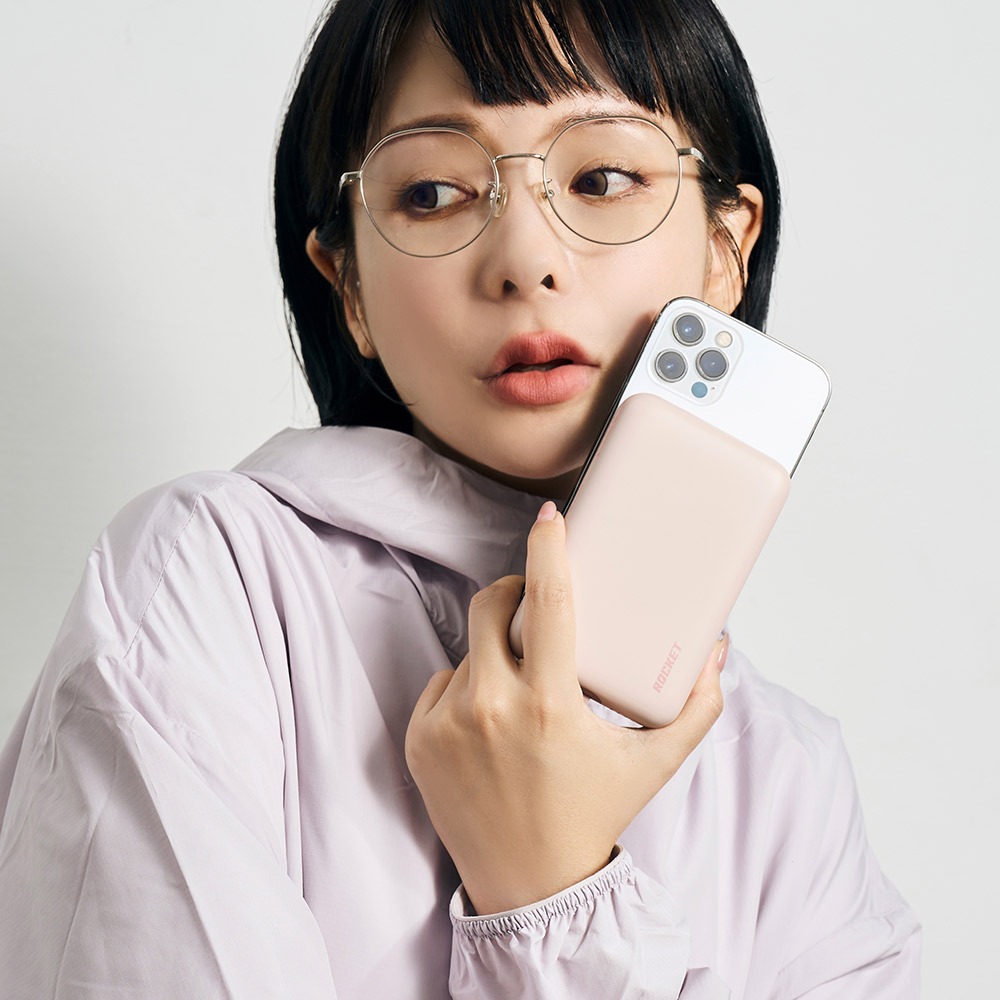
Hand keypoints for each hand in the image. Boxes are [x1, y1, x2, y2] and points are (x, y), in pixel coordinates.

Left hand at [405, 501, 727, 914]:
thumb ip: (696, 706)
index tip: (549, 518)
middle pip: (490, 605)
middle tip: (536, 607)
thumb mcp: (655, 764)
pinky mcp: (419, 740)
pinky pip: (440, 683)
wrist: (529, 886)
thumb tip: (716, 649)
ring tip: (523, 689)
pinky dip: (465, 688)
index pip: (548, 603)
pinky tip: (490, 721)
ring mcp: (447, 724)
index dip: (548, 550)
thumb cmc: (594, 816)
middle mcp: (490, 708)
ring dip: (494, 652)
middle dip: (514, 591)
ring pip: (468, 649)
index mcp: (550, 705)